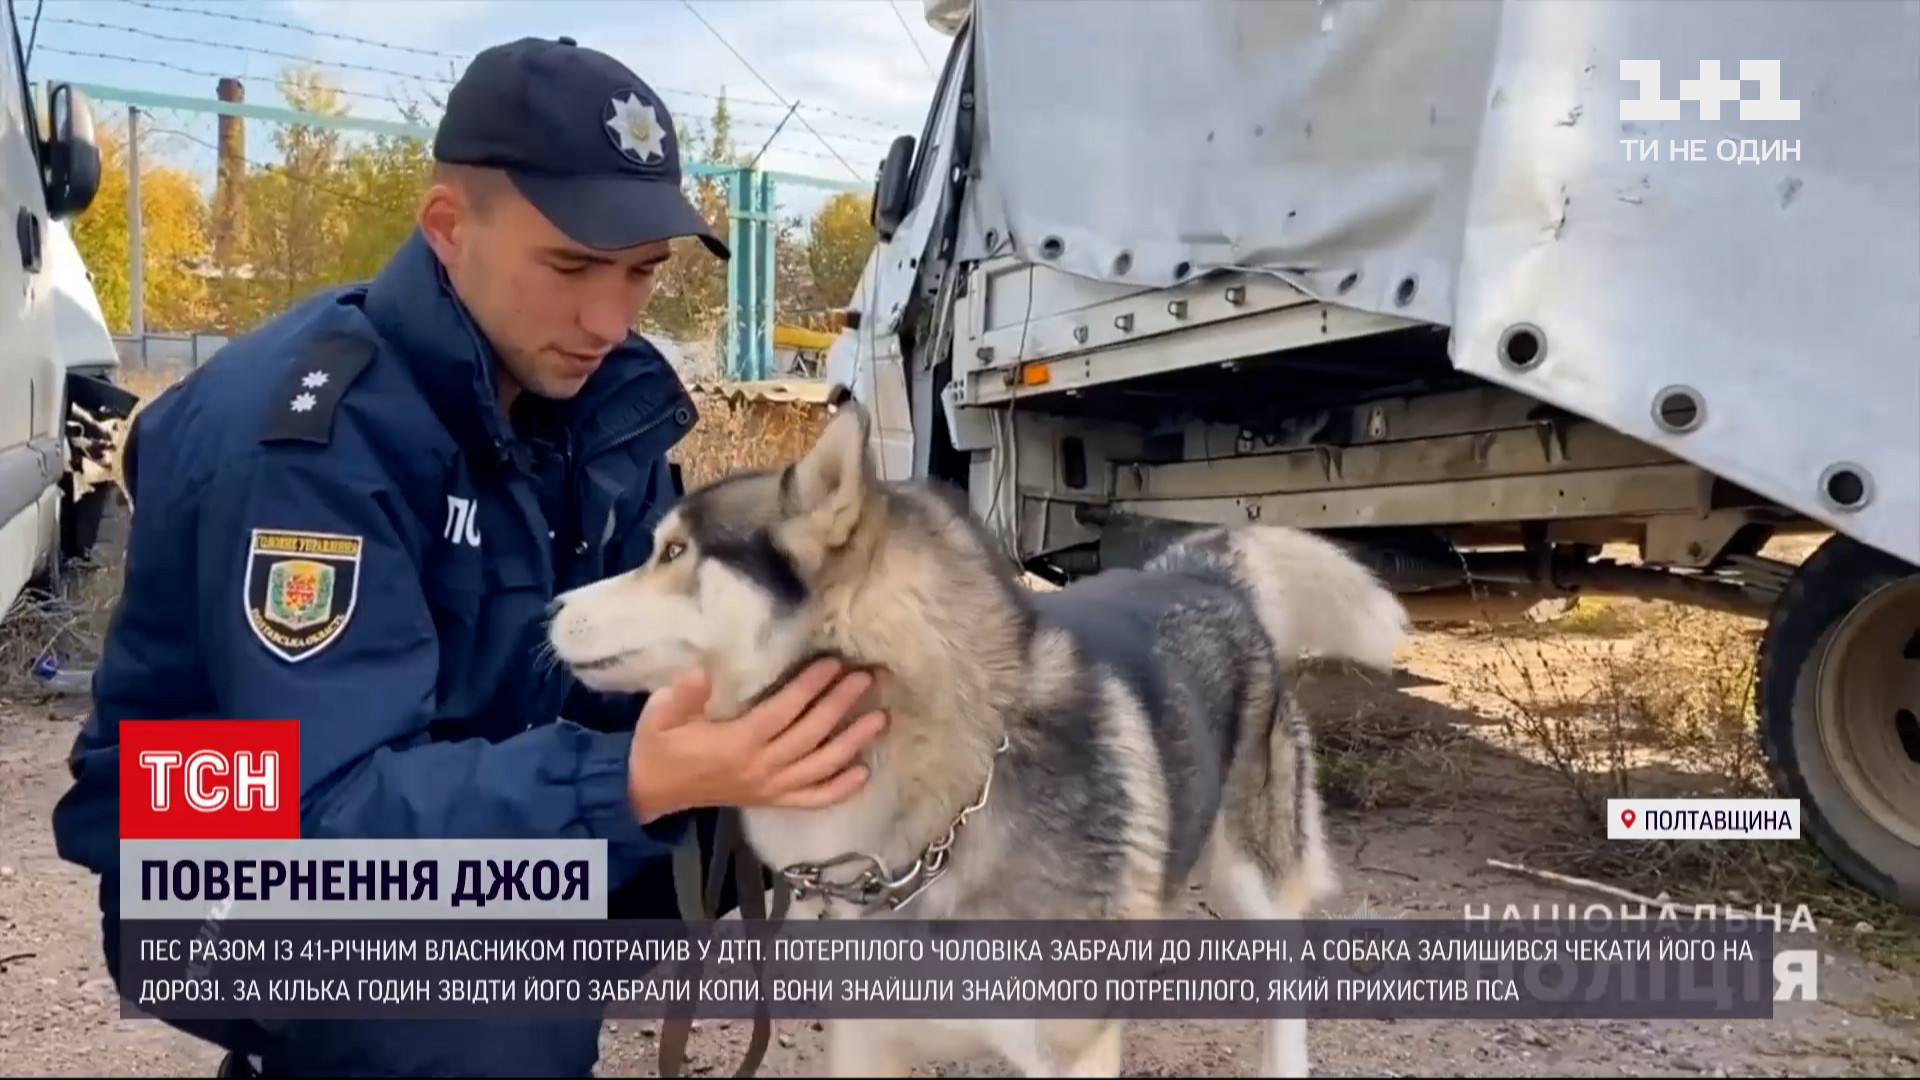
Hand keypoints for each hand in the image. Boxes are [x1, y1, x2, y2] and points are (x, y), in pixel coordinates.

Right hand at [626, 658, 886, 823]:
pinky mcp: (772, 801)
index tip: (833, 663)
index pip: (785, 711)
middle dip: (841, 704)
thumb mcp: (659, 716)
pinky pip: (813, 799)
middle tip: (867, 678)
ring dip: (853, 742)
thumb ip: (681, 695)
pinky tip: (864, 772)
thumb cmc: (658, 747)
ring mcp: (770, 788)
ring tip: (881, 718)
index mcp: (737, 743)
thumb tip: (701, 671)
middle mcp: (762, 767)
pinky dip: (840, 789)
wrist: (651, 792)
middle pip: (812, 734)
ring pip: (822, 766)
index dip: (810, 687)